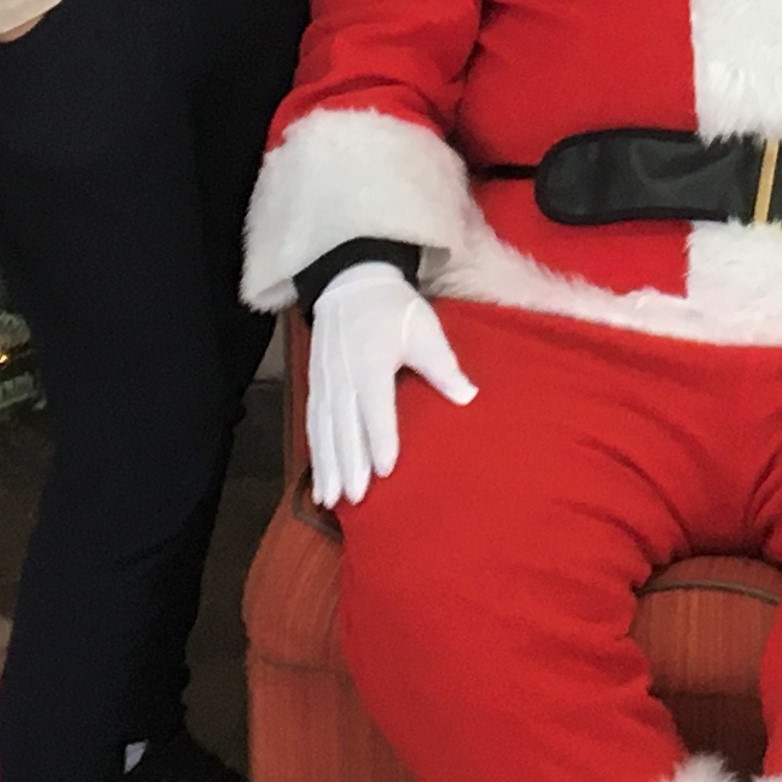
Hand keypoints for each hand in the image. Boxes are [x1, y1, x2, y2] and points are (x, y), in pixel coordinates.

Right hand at [302, 263, 475, 508]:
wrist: (351, 281)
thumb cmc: (394, 308)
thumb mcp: (423, 329)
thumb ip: (442, 364)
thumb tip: (468, 395)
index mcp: (371, 362)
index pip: (376, 406)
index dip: (380, 438)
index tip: (386, 470)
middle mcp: (343, 376)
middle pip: (345, 425)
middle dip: (350, 463)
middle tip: (357, 498)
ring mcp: (325, 382)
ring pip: (323, 430)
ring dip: (328, 466)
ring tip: (332, 500)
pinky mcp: (315, 385)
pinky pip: (312, 424)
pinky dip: (314, 454)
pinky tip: (319, 481)